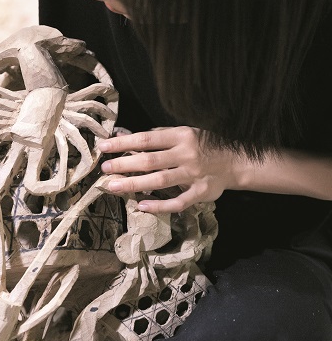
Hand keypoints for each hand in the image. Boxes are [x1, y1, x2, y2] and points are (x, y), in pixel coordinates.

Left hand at [98, 126, 244, 213]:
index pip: (146, 139)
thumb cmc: (203, 145)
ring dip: (134, 185)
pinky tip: (141, 206)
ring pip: (159, 181)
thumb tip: (123, 133)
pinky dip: (159, 206)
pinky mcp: (201, 193)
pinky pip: (178, 202)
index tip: (103, 146)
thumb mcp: (183, 133)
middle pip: (150, 161)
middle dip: (124, 165)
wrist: (237, 161)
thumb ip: (156, 136)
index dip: (123, 142)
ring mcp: (194, 175)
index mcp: (181, 136)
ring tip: (112, 187)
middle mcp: (186, 155)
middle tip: (104, 168)